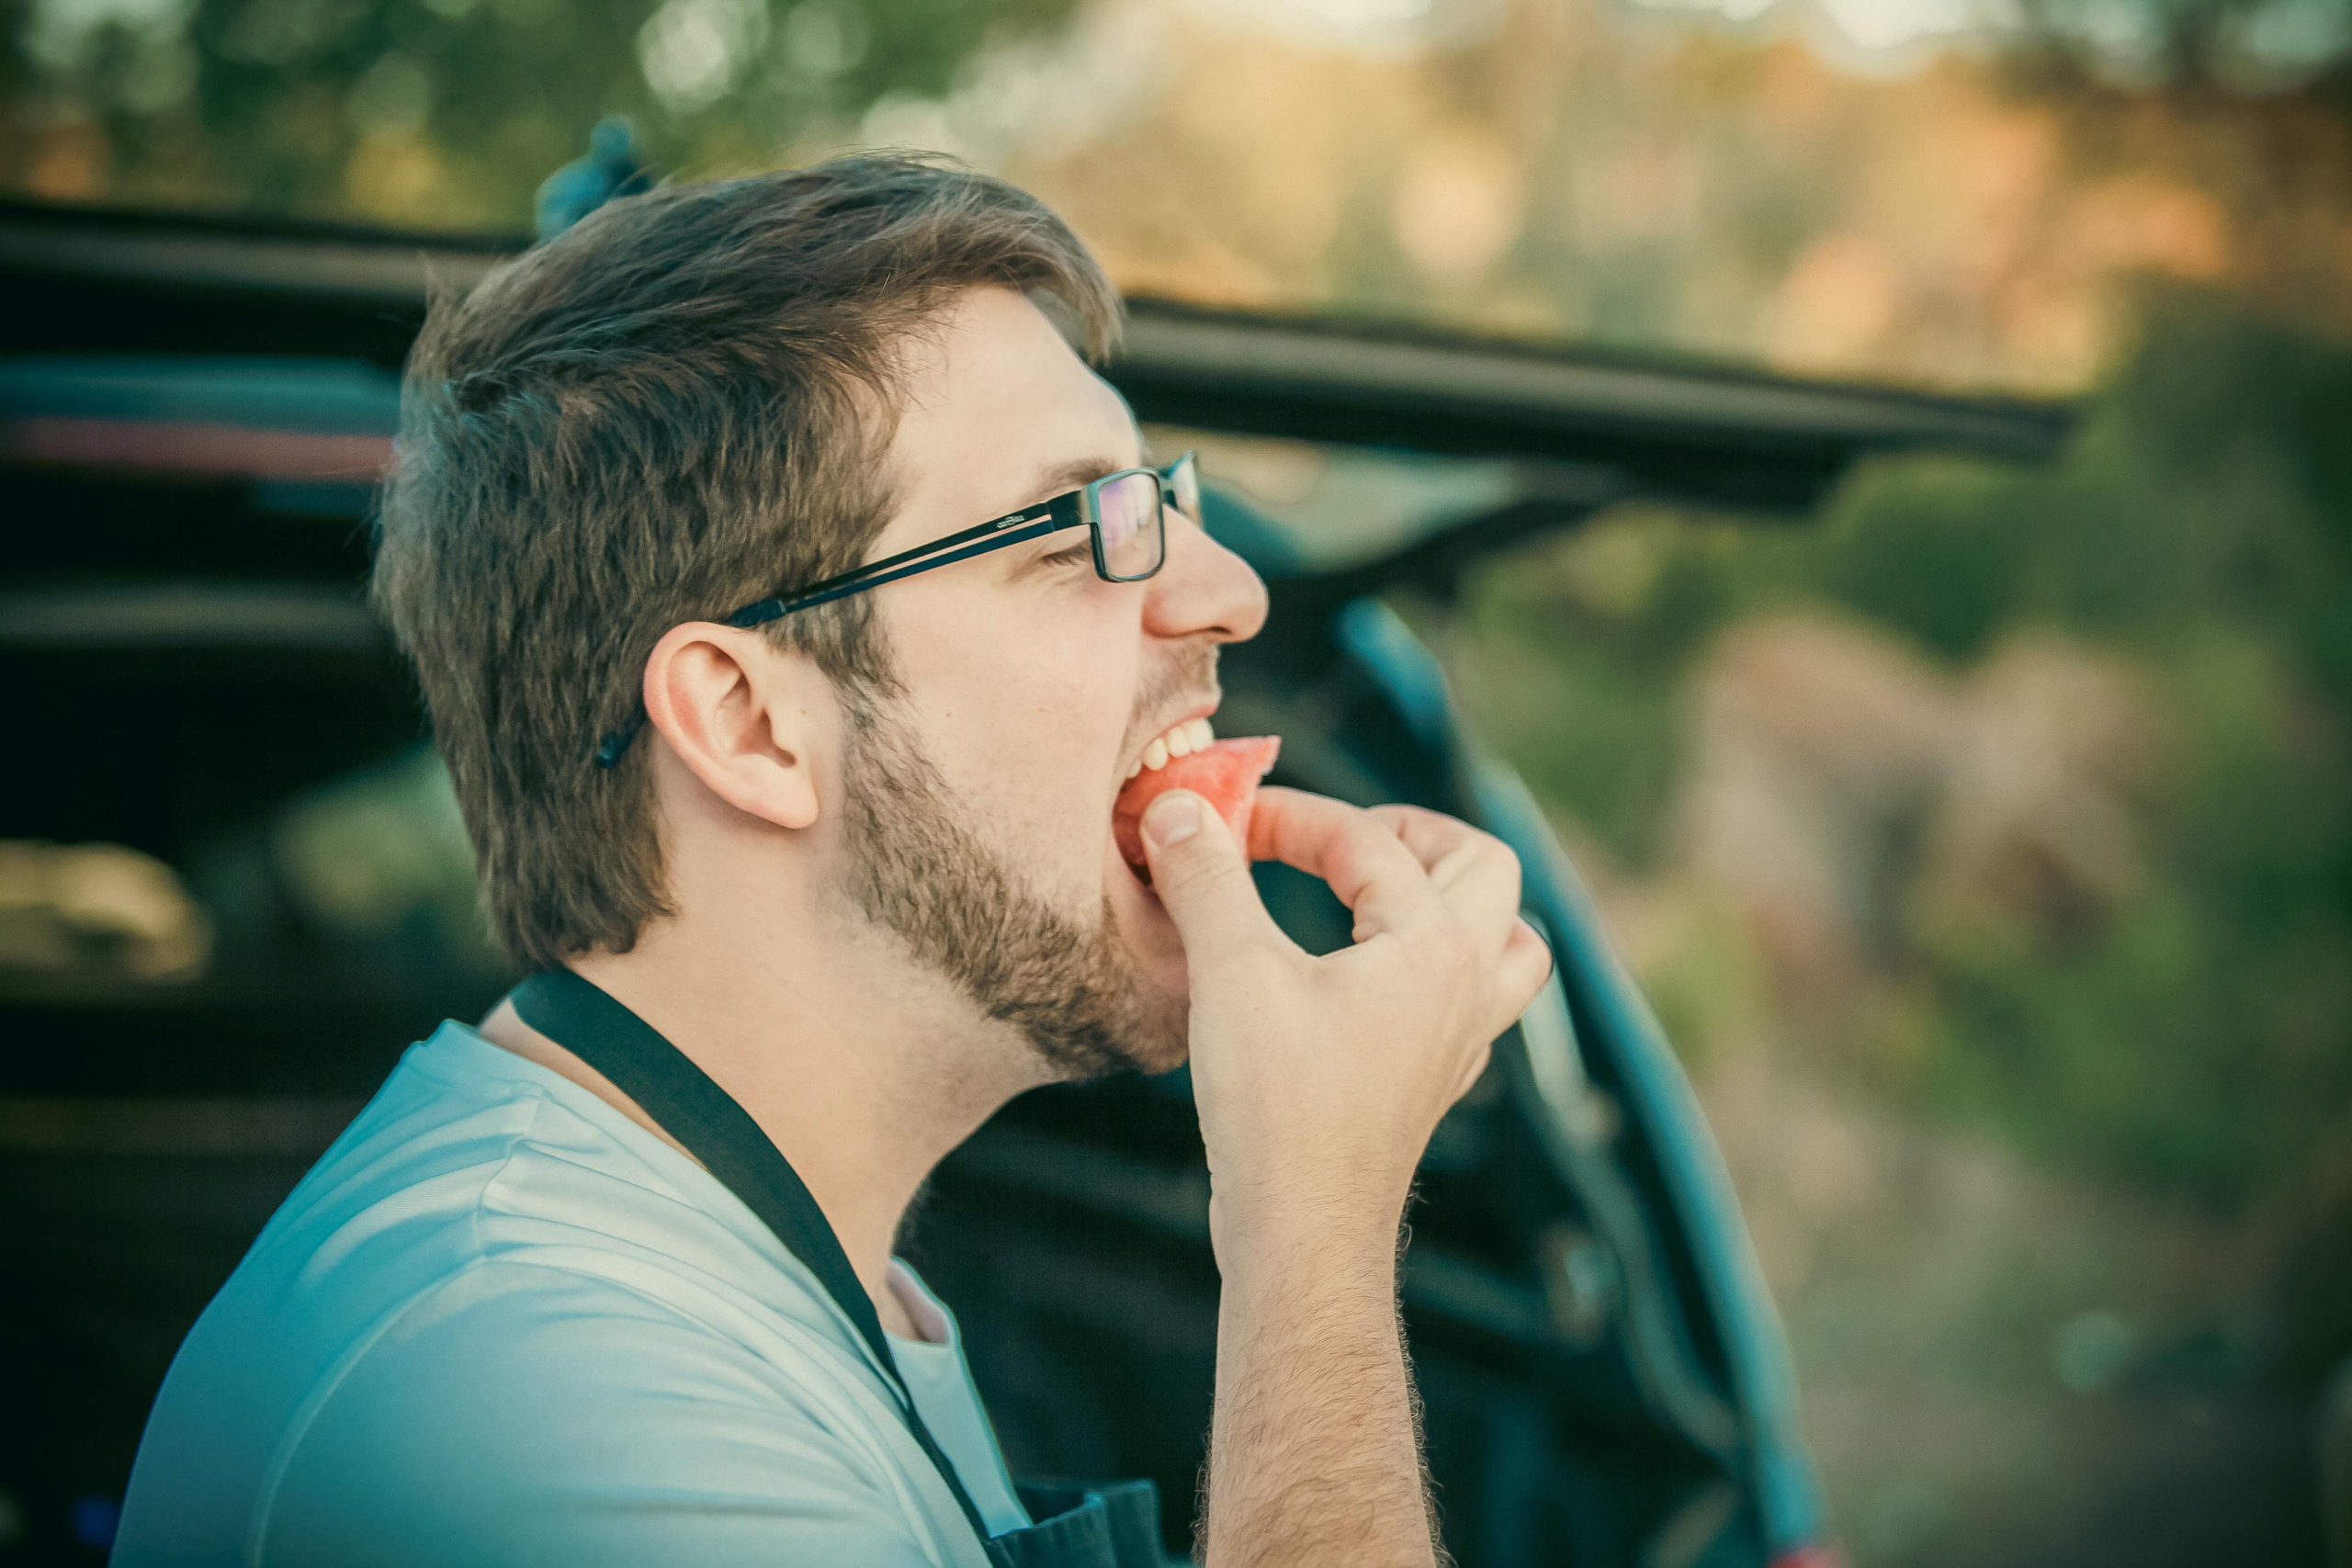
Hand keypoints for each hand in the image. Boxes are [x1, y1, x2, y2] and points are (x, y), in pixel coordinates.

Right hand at [1138, 785, 1552, 1273]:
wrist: (1303, 1232)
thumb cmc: (1278, 1104)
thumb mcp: (1231, 971)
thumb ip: (1207, 876)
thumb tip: (1175, 803)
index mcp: (1435, 945)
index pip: (1366, 840)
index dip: (1287, 815)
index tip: (1218, 819)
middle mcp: (1467, 986)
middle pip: (1484, 869)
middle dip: (1411, 833)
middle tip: (1338, 836)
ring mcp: (1459, 1040)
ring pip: (1504, 940)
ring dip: (1450, 901)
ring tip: (1378, 894)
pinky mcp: (1431, 1083)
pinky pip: (1469, 1002)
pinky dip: (1431, 969)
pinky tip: (1368, 978)